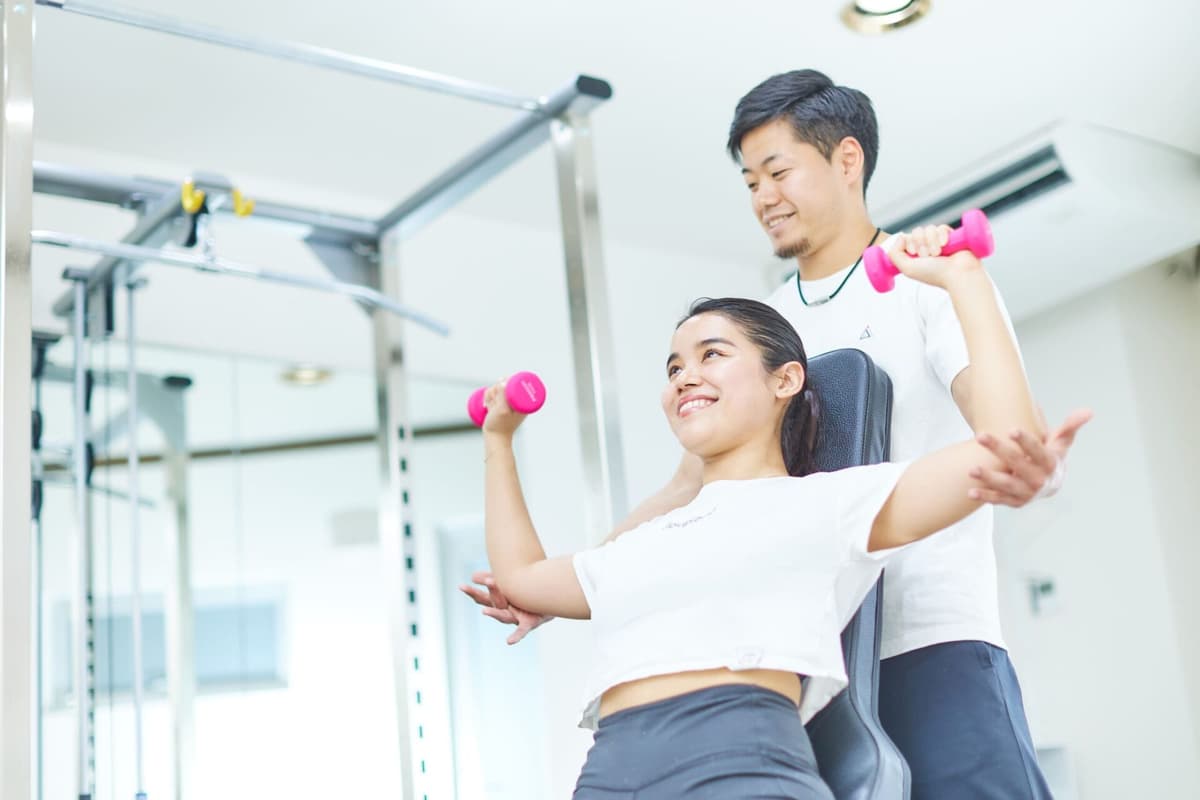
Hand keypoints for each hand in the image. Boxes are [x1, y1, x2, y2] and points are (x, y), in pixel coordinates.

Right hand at [459, 570, 549, 644]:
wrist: (551, 603)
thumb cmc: (527, 594)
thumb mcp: (509, 585)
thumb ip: (492, 581)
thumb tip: (472, 575)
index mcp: (500, 603)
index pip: (482, 598)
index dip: (472, 592)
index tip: (460, 586)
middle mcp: (506, 611)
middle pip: (489, 604)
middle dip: (478, 596)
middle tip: (467, 588)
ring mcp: (516, 617)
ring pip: (503, 616)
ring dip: (494, 613)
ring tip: (484, 612)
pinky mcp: (529, 623)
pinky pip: (522, 630)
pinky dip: (516, 636)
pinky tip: (509, 642)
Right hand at [481, 380, 526, 436]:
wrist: (495, 440)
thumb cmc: (500, 427)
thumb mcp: (502, 410)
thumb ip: (503, 396)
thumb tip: (503, 381)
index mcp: (524, 401)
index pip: (515, 382)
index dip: (505, 382)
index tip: (499, 390)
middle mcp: (518, 401)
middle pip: (505, 384)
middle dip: (495, 390)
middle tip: (493, 403)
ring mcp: (509, 404)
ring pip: (498, 389)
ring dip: (490, 395)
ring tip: (489, 407)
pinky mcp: (502, 406)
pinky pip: (494, 396)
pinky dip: (488, 398)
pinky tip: (487, 406)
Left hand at [888, 224, 983, 290]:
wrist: (958, 274)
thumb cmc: (934, 274)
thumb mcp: (907, 268)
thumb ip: (894, 254)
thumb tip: (901, 236)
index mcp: (916, 255)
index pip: (907, 238)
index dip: (910, 244)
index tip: (915, 254)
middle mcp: (926, 247)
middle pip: (917, 232)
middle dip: (921, 243)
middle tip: (929, 256)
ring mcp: (939, 241)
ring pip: (929, 229)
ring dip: (931, 241)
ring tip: (938, 253)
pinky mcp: (951, 236)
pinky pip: (942, 227)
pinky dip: (941, 236)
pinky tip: (944, 245)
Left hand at [968, 408, 1092, 505]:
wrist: (1050, 485)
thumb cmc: (1052, 457)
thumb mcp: (1062, 442)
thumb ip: (1070, 426)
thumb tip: (1088, 411)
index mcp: (1050, 463)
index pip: (1038, 450)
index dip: (1025, 441)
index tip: (1011, 429)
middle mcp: (1039, 479)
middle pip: (1018, 464)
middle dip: (999, 450)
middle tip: (980, 436)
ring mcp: (1027, 492)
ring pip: (1007, 485)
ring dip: (989, 478)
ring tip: (972, 469)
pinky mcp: (1015, 502)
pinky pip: (999, 499)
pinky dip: (985, 496)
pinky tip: (970, 491)